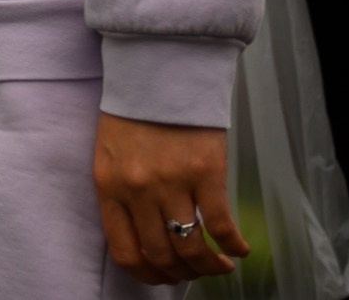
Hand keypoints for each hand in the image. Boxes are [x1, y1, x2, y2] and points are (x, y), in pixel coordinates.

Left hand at [94, 111, 247, 283]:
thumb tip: (144, 236)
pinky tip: (240, 248)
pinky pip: (222, 224)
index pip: (125, 251)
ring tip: (220, 265)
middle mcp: (137, 190)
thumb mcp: (110, 155)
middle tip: (196, 272)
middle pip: (161, 254)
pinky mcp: (205, 172)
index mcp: (109, 187)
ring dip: (209, 266)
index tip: (164, 277)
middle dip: (182, 273)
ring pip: (191, 247)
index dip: (148, 274)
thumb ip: (122, 193)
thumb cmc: (133, 114)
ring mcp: (171, 182)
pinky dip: (234, 245)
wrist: (157, 72)